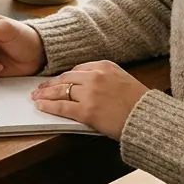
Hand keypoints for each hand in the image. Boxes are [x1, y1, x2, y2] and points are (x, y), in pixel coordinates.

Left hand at [31, 61, 148, 139]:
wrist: (148, 118)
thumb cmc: (140, 103)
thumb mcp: (123, 80)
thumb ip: (105, 79)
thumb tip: (87, 86)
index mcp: (104, 66)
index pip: (77, 69)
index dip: (65, 77)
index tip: (58, 80)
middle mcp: (95, 76)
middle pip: (66, 78)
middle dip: (51, 84)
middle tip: (40, 88)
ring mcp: (89, 93)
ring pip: (60, 91)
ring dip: (45, 94)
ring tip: (36, 97)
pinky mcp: (86, 111)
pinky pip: (62, 107)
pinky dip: (49, 106)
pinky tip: (41, 106)